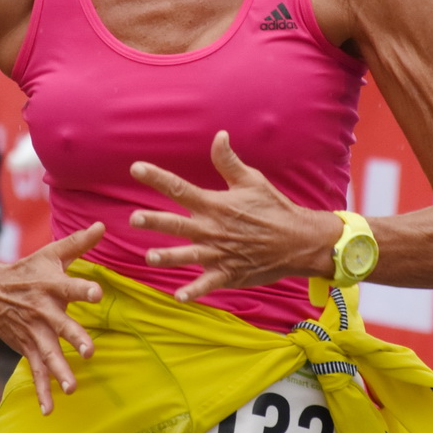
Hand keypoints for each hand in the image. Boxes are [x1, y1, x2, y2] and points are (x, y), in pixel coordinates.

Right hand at [0, 224, 105, 413]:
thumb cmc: (26, 271)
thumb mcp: (50, 254)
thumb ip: (79, 243)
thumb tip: (104, 225)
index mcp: (50, 285)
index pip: (69, 285)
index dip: (82, 289)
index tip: (96, 292)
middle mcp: (42, 311)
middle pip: (60, 325)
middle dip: (73, 338)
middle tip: (89, 351)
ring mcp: (32, 332)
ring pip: (47, 353)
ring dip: (59, 370)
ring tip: (72, 387)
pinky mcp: (26, 348)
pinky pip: (35, 372)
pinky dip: (41, 392)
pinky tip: (49, 410)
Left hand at [129, 131, 340, 302]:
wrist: (299, 241)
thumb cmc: (273, 208)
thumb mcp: (252, 180)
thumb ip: (229, 161)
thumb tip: (218, 135)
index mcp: (215, 204)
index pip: (180, 188)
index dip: (156, 177)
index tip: (136, 167)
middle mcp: (213, 229)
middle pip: (178, 224)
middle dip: (155, 221)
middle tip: (134, 218)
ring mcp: (219, 253)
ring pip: (188, 255)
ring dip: (168, 257)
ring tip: (149, 257)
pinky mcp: (228, 273)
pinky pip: (207, 284)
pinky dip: (194, 291)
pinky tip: (178, 296)